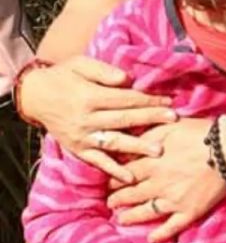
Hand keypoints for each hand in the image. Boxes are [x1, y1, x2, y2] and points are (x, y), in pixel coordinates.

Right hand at [18, 56, 176, 181]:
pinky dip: (113, 170)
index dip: (148, 100)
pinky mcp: (77, 149)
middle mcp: (86, 119)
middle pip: (124, 119)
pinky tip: (130, 177)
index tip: (169, 101)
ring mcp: (82, 136)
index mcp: (89, 96)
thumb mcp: (81, 64)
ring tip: (158, 151)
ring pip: (114, 142)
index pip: (125, 99)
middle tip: (174, 121)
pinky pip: (97, 161)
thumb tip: (128, 78)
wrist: (35, 95)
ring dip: (137, 147)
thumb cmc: (63, 75)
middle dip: (150, 119)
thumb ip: (104, 71)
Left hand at [108, 117, 225, 242]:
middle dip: (117, 199)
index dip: (113, 179)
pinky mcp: (190, 211)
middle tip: (108, 202)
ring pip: (146, 212)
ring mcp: (173, 200)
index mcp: (152, 162)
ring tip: (121, 219)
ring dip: (131, 217)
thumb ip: (147, 134)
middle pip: (131, 194)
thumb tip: (128, 141)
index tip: (106, 182)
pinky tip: (152, 239)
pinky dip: (160, 234)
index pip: (124, 173)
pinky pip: (172, 226)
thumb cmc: (201, 133)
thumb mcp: (169, 126)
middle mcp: (158, 184)